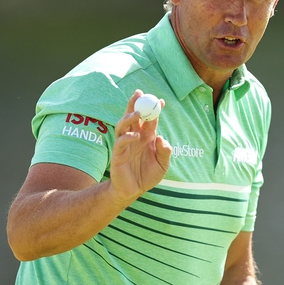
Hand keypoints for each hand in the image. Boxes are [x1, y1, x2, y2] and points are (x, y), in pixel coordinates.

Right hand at [108, 90, 170, 204]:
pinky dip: (127, 137)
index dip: (154, 109)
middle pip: (133, 116)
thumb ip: (165, 152)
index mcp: (147, 137)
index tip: (161, 100)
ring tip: (137, 112)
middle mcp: (135, 138)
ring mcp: (125, 145)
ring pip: (123, 125)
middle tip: (140, 93)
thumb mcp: (162, 164)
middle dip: (135, 104)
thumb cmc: (147, 176)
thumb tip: (162, 138)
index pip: (150, 120)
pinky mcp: (118, 154)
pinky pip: (120, 142)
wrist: (133, 191)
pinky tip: (135, 136)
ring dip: (129, 117)